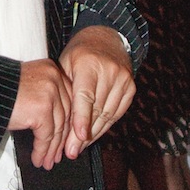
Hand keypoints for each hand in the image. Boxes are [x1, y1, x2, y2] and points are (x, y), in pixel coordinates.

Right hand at [9, 58, 71, 168]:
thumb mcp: (25, 86)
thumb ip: (43, 96)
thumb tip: (56, 122)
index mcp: (50, 69)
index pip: (67, 100)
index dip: (66, 123)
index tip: (64, 138)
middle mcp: (54, 78)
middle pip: (65, 114)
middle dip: (60, 139)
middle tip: (56, 155)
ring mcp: (49, 93)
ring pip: (57, 127)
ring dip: (51, 149)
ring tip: (47, 161)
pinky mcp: (42, 109)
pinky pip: (46, 136)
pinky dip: (42, 151)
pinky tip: (38, 159)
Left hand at [57, 25, 134, 159]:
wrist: (106, 39)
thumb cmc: (80, 53)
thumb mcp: (66, 64)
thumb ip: (65, 90)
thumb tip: (58, 122)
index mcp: (89, 64)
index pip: (85, 97)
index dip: (81, 120)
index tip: (77, 138)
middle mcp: (110, 71)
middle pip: (96, 110)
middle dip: (83, 134)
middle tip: (71, 151)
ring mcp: (123, 80)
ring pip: (108, 115)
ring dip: (93, 134)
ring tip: (79, 147)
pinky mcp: (131, 88)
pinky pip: (117, 113)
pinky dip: (105, 126)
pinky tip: (93, 135)